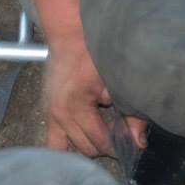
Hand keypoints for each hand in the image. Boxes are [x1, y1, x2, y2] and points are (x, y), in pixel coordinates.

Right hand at [41, 34, 142, 157]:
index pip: (100, 141)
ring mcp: (49, 115)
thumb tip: (139, 143)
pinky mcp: (46, 111)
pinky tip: (79, 139)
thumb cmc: (93, 55)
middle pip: (86, 148)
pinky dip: (65, 145)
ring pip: (70, 147)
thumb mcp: (116, 84)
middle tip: (118, 134)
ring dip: (87, 145)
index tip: (131, 142)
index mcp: (77, 107)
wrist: (69, 37)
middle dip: (104, 146)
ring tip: (100, 133)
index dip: (118, 145)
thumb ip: (131, 115)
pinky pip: (52, 142)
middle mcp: (60, 115)